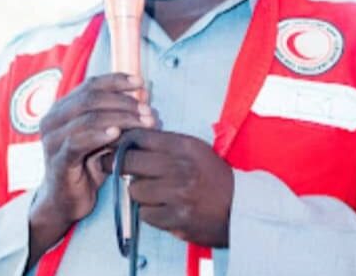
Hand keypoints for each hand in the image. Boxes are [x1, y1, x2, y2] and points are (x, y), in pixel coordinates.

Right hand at [26, 74, 154, 270]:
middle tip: (148, 112)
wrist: (66, 202)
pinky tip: (117, 134)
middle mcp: (53, 119)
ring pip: (88, 118)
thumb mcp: (103, 137)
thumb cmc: (86, 166)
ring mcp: (53, 140)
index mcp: (62, 108)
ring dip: (120, 118)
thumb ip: (116, 118)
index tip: (140, 83)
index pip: (90, 85)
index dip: (116, 81)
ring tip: (142, 123)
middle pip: (91, 98)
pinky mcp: (57, 160)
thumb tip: (145, 99)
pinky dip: (99, 135)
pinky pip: (77, 142)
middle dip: (124, 103)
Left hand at [104, 129, 234, 247]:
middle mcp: (179, 167)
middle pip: (129, 161)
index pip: (139, 136)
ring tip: (151, 193)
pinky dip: (149, 213)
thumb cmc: (214, 177)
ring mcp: (177, 193)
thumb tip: (129, 138)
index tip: (114, 147)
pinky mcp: (176, 218)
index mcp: (183, 146)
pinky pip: (145, 214)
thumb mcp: (194, 150)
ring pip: (134, 190)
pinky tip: (162, 209)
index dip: (122, 142)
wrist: (241, 207)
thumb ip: (165, 143)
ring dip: (138, 193)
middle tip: (115, 167)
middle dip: (119, 165)